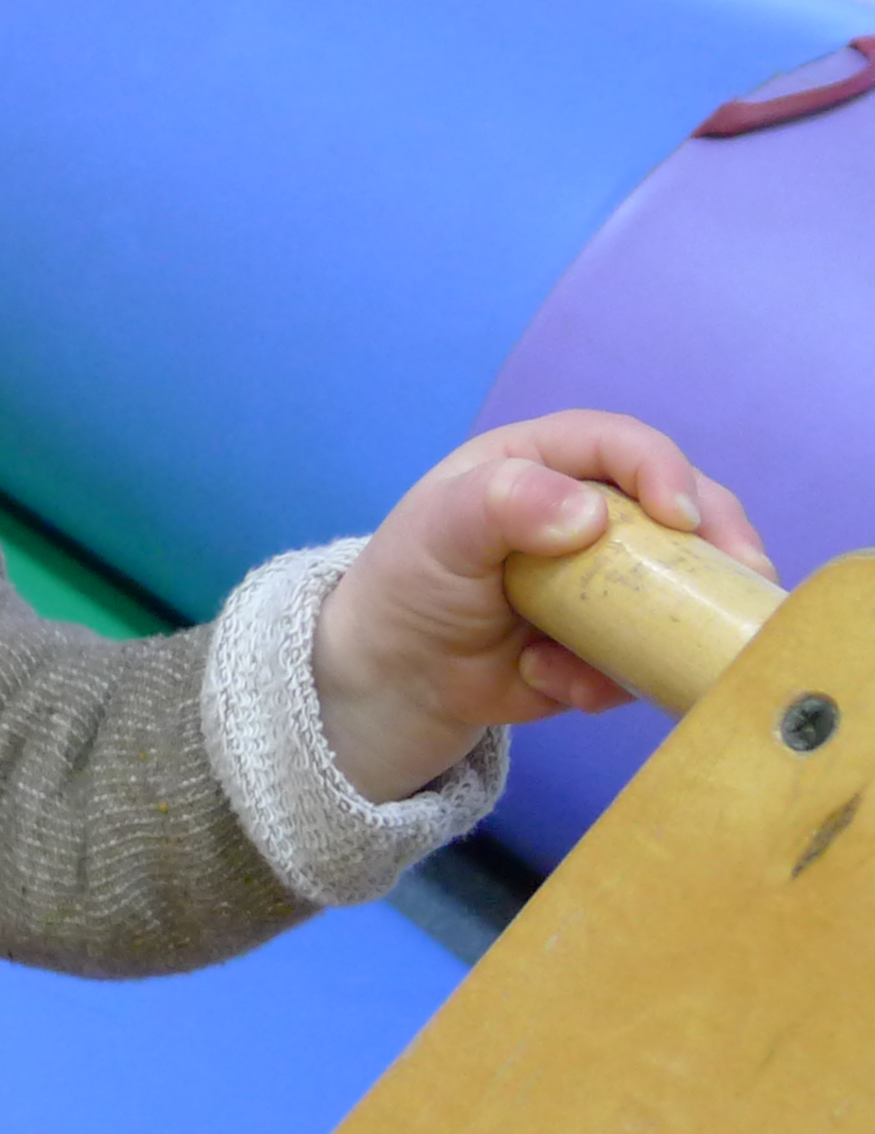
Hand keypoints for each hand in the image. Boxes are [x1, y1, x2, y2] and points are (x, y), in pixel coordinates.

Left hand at [312, 412, 772, 805]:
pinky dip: (615, 677)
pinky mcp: (606, 641)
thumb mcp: (438, 531)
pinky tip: (560, 687)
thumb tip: (588, 515)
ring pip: (678, 584)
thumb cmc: (407, 585)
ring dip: (678, 618)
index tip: (681, 516)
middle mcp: (586, 513)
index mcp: (542, 465)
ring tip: (666, 650)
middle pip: (680, 509)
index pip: (620, 445)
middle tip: (743, 577)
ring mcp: (604, 578)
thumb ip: (503, 504)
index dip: (663, 470)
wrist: (390, 679)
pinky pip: (643, 654)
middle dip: (717, 541)